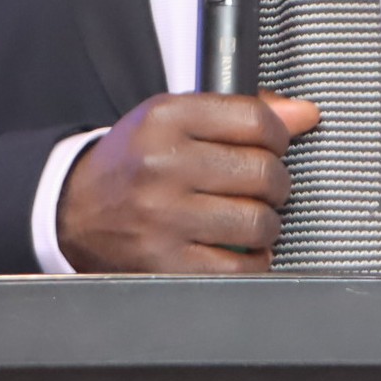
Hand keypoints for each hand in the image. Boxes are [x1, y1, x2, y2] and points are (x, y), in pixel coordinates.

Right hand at [58, 92, 318, 273]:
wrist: (74, 213)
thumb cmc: (136, 164)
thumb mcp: (177, 121)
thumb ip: (242, 112)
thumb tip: (305, 115)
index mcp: (165, 120)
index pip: (256, 120)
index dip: (278, 136)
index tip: (272, 146)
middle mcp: (161, 166)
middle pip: (264, 172)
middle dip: (274, 183)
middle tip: (260, 188)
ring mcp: (162, 218)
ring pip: (259, 222)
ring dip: (264, 225)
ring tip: (245, 218)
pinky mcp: (165, 264)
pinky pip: (240, 268)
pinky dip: (251, 261)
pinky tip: (236, 249)